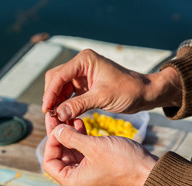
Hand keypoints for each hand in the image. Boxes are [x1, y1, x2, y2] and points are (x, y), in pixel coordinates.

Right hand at [42, 49, 181, 121]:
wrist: (144, 94)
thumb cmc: (128, 90)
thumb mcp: (103, 98)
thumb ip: (78, 105)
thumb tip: (58, 114)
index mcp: (84, 60)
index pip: (59, 75)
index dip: (50, 93)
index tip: (46, 110)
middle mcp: (80, 65)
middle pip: (55, 80)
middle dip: (51, 97)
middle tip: (49, 115)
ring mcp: (81, 75)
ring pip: (59, 88)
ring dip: (56, 103)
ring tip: (55, 119)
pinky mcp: (83, 86)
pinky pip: (67, 95)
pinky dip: (64, 105)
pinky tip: (63, 116)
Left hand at [43, 114, 157, 185]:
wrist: (151, 172)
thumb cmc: (124, 163)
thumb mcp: (93, 147)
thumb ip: (71, 138)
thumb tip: (55, 130)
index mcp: (73, 182)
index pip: (50, 163)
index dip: (50, 143)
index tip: (55, 126)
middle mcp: (78, 181)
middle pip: (60, 156)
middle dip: (59, 136)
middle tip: (57, 116)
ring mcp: (88, 175)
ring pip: (72, 153)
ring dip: (70, 135)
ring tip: (70, 117)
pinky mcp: (98, 168)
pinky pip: (83, 153)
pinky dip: (81, 139)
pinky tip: (80, 123)